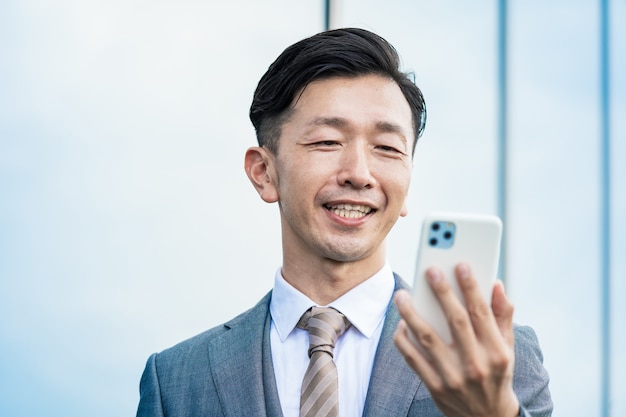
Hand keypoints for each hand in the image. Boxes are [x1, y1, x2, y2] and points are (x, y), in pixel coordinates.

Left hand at [393, 263, 519, 416]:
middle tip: (430, 270)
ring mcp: (454, 377)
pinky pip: (413, 359)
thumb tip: (497, 285)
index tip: (460, 265)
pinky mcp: (435, 387)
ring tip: (401, 295)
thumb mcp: (508, 348)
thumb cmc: (497, 375)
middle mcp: (476, 364)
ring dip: (411, 313)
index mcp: (497, 352)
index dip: (470, 287)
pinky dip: (404, 340)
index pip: (481, 313)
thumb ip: (502, 316)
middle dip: (442, 292)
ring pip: (427, 338)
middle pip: (455, 320)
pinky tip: (401, 324)